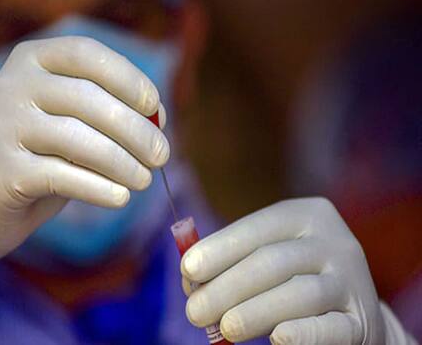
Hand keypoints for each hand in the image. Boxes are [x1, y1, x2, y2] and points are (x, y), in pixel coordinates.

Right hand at [0, 37, 168, 323]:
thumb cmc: (39, 156)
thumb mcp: (72, 124)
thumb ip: (109, 112)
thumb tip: (158, 117)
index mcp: (30, 59)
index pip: (87, 54)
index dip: (128, 78)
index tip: (156, 108)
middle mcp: (10, 84)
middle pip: (88, 99)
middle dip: (135, 130)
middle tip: (163, 156)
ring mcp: (0, 125)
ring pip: (78, 139)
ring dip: (122, 163)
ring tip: (145, 180)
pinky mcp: (0, 170)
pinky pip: (62, 176)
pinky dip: (99, 188)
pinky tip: (121, 198)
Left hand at [181, 197, 399, 343]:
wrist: (352, 311)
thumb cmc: (292, 279)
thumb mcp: (267, 258)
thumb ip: (232, 264)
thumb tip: (191, 281)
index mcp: (306, 216)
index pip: (257, 229)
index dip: (220, 249)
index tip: (187, 269)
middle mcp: (333, 241)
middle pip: (272, 262)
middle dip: (227, 287)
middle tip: (194, 312)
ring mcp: (352, 280)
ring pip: (299, 294)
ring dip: (255, 312)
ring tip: (224, 328)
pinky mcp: (362, 321)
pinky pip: (332, 327)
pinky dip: (303, 333)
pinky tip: (278, 339)